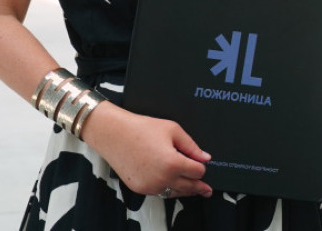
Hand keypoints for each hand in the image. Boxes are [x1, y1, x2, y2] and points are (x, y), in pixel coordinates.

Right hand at [82, 103, 211, 197]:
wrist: (115, 135)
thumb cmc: (142, 129)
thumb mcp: (173, 130)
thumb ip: (192, 146)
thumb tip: (205, 157)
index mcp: (173, 163)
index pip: (197, 172)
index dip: (202, 167)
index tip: (203, 165)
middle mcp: (162, 178)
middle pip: (188, 187)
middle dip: (199, 187)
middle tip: (207, 190)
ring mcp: (150, 186)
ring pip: (174, 193)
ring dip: (184, 190)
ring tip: (194, 190)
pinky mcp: (140, 189)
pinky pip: (159, 193)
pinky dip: (168, 189)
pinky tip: (172, 184)